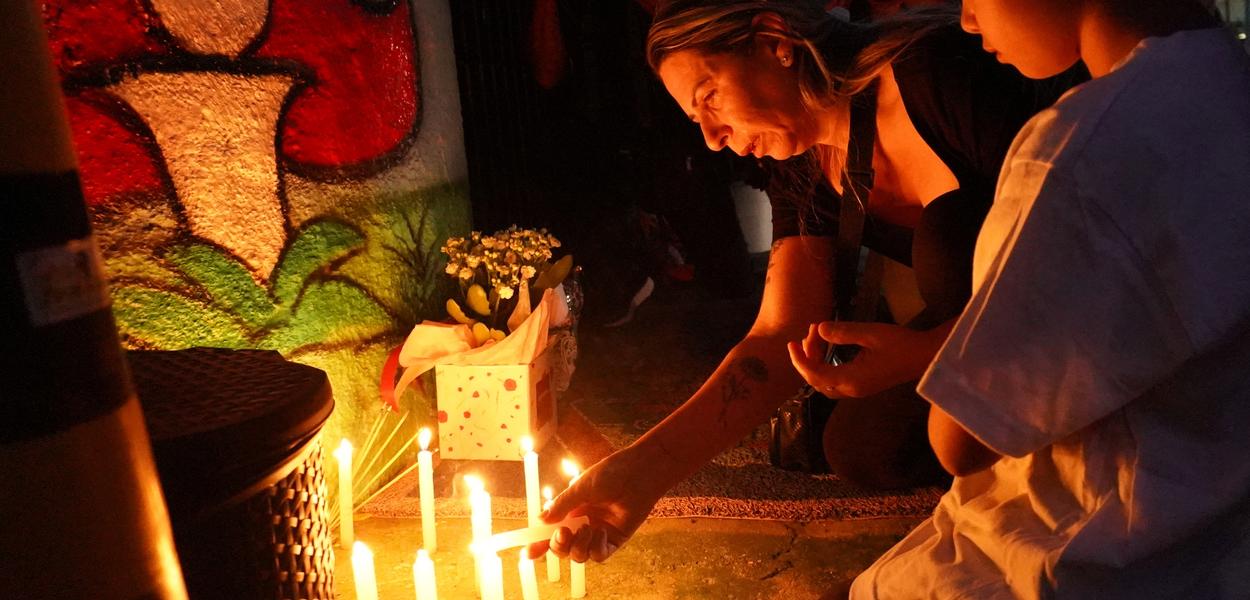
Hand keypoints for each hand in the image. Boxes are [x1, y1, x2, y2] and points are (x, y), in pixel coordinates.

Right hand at [525, 445, 666, 562]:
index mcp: (570, 511)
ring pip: (579, 556)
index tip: (527, 552)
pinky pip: (599, 555)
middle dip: (558, 546)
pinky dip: (596, 548)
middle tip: (562, 534)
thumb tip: (540, 520)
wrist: (638, 474)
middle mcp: (582, 524)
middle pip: (563, 548)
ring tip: (587, 527)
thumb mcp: (581, 487)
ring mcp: (598, 533)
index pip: (550, 532)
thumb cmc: (610, 474)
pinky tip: (601, 532)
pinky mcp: (614, 540)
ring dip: (578, 546)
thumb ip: (562, 505)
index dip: (539, 543)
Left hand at [786, 321, 939, 398]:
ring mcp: (857, 389)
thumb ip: (843, 332)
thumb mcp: (871, 333)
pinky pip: (834, 379)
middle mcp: (851, 389)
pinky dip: (825, 364)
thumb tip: (820, 329)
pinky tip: (826, 347)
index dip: (799, 361)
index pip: (815, 376)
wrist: (925, 357)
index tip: (791, 344)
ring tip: (814, 336)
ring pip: (825, 382)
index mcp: (852, 380)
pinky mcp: (862, 384)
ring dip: (815, 362)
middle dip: (806, 359)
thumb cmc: (900, 344)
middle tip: (805, 335)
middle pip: (817, 381)